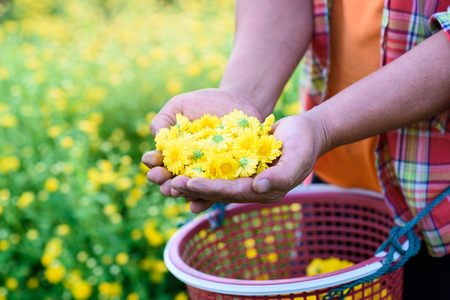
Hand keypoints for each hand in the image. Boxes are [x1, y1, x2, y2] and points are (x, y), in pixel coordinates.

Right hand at [142, 88, 265, 207]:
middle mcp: (187, 167)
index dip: (152, 163)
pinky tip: (194, 205)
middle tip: (161, 181)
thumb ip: (164, 120)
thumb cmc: (206, 103)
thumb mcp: (180, 106)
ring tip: (174, 191)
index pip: (158, 162)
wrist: (240, 102)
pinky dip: (204, 201)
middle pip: (171, 180)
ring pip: (190, 190)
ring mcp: (206, 175)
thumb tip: (156, 138)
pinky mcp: (226, 179)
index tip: (150, 160)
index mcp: (173, 152)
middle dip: (163, 182)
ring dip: (180, 193)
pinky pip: (214, 194)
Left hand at [169, 114, 324, 212]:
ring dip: (191, 182)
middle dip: (193, 189)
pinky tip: (180, 167)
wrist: (305, 133)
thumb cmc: (303, 143)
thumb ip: (281, 175)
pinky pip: (216, 171)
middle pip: (218, 192)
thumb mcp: (298, 157)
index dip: (209, 190)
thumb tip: (258, 188)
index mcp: (264, 192)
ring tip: (167, 179)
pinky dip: (198, 170)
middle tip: (168, 184)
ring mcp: (245, 180)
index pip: (232, 193)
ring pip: (213, 183)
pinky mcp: (239, 168)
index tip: (188, 185)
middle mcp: (251, 190)